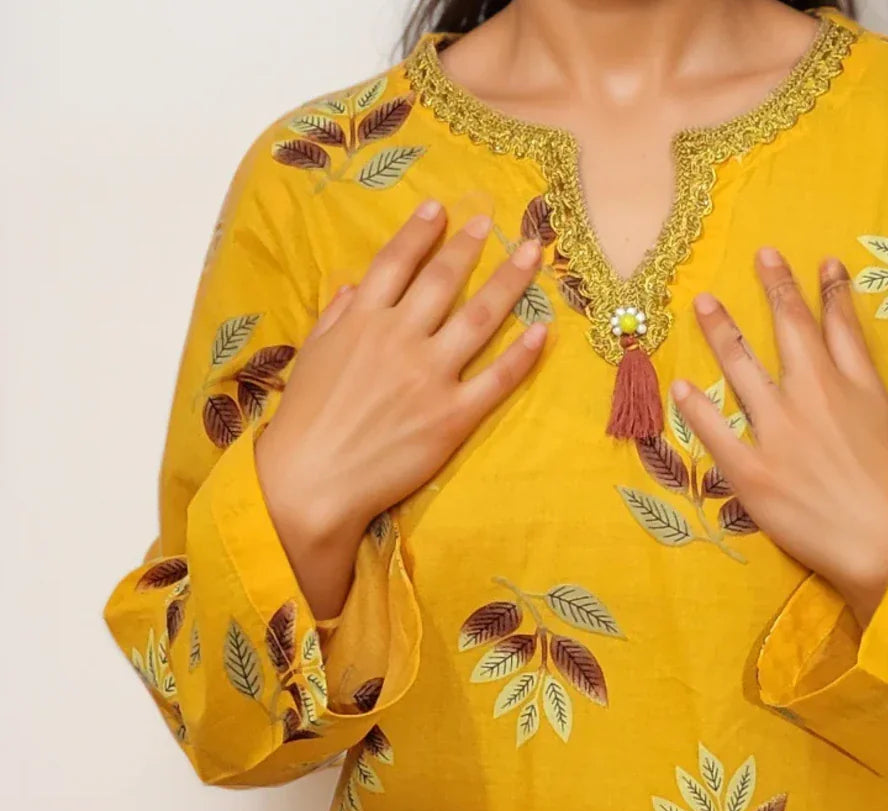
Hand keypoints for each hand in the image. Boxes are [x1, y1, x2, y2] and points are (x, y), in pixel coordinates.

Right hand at [255, 202, 548, 613]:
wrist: (311, 482)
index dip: (420, 232)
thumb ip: (335, 318)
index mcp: (362, 320)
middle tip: (493, 223)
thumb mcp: (310, 357)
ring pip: (480, 317)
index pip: (396, 262)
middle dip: (472, 247)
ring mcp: (430, 376)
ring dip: (510, 281)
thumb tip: (354, 288)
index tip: (441, 208)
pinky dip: (523, 354)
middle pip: (444, 281)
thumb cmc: (304, 423)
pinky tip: (543, 331)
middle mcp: (400, 338)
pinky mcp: (452, 416)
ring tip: (532, 256)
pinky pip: (496, 380)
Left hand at [670, 249, 887, 627]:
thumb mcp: (886, 414)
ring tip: (704, 304)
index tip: (819, 261)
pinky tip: (680, 387)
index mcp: (848, 386)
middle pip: (787, 332)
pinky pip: (716, 434)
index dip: (824, 289)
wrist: (887, 540)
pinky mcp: (754, 474)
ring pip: (743, 370)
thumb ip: (859, 367)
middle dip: (773, 288)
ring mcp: (778, 434)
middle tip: (758, 256)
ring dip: (722, 331)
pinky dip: (695, 409)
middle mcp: (811, 397)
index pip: (834, 324)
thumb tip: (844, 331)